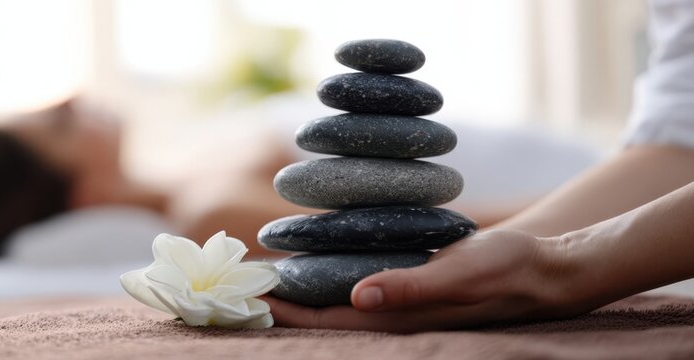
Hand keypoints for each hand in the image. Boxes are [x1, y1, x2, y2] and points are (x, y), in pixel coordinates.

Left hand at [264, 229, 591, 332]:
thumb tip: (359, 298)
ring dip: (306, 290)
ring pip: (341, 303)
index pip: (331, 321)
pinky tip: (321, 259)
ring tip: (271, 271)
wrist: (548, 269)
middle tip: (247, 281)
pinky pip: (362, 285)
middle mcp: (397, 317)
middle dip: (287, 303)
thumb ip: (413, 287)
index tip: (251, 294)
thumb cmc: (511, 269)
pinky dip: (334, 275)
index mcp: (402, 320)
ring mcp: (404, 304)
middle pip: (328, 317)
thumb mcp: (464, 272)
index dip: (289, 310)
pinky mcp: (412, 286)